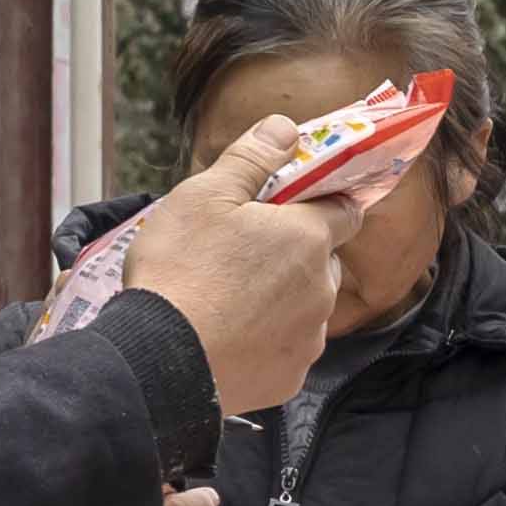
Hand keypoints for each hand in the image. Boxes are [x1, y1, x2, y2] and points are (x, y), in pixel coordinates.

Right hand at [120, 110, 376, 415]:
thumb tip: (285, 127)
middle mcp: (323, 289)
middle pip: (324, 261)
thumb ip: (251, 158)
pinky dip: (268, 340)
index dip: (322, 202)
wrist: (161, 360)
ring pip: (308, 306)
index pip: (344, 209)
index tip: (295, 203)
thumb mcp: (205, 195)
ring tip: (229, 298)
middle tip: (244, 253)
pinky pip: (288, 349)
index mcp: (309, 238)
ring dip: (283, 298)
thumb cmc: (181, 269)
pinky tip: (229, 336)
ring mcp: (309, 338)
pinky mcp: (290, 378)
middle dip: (297, 253)